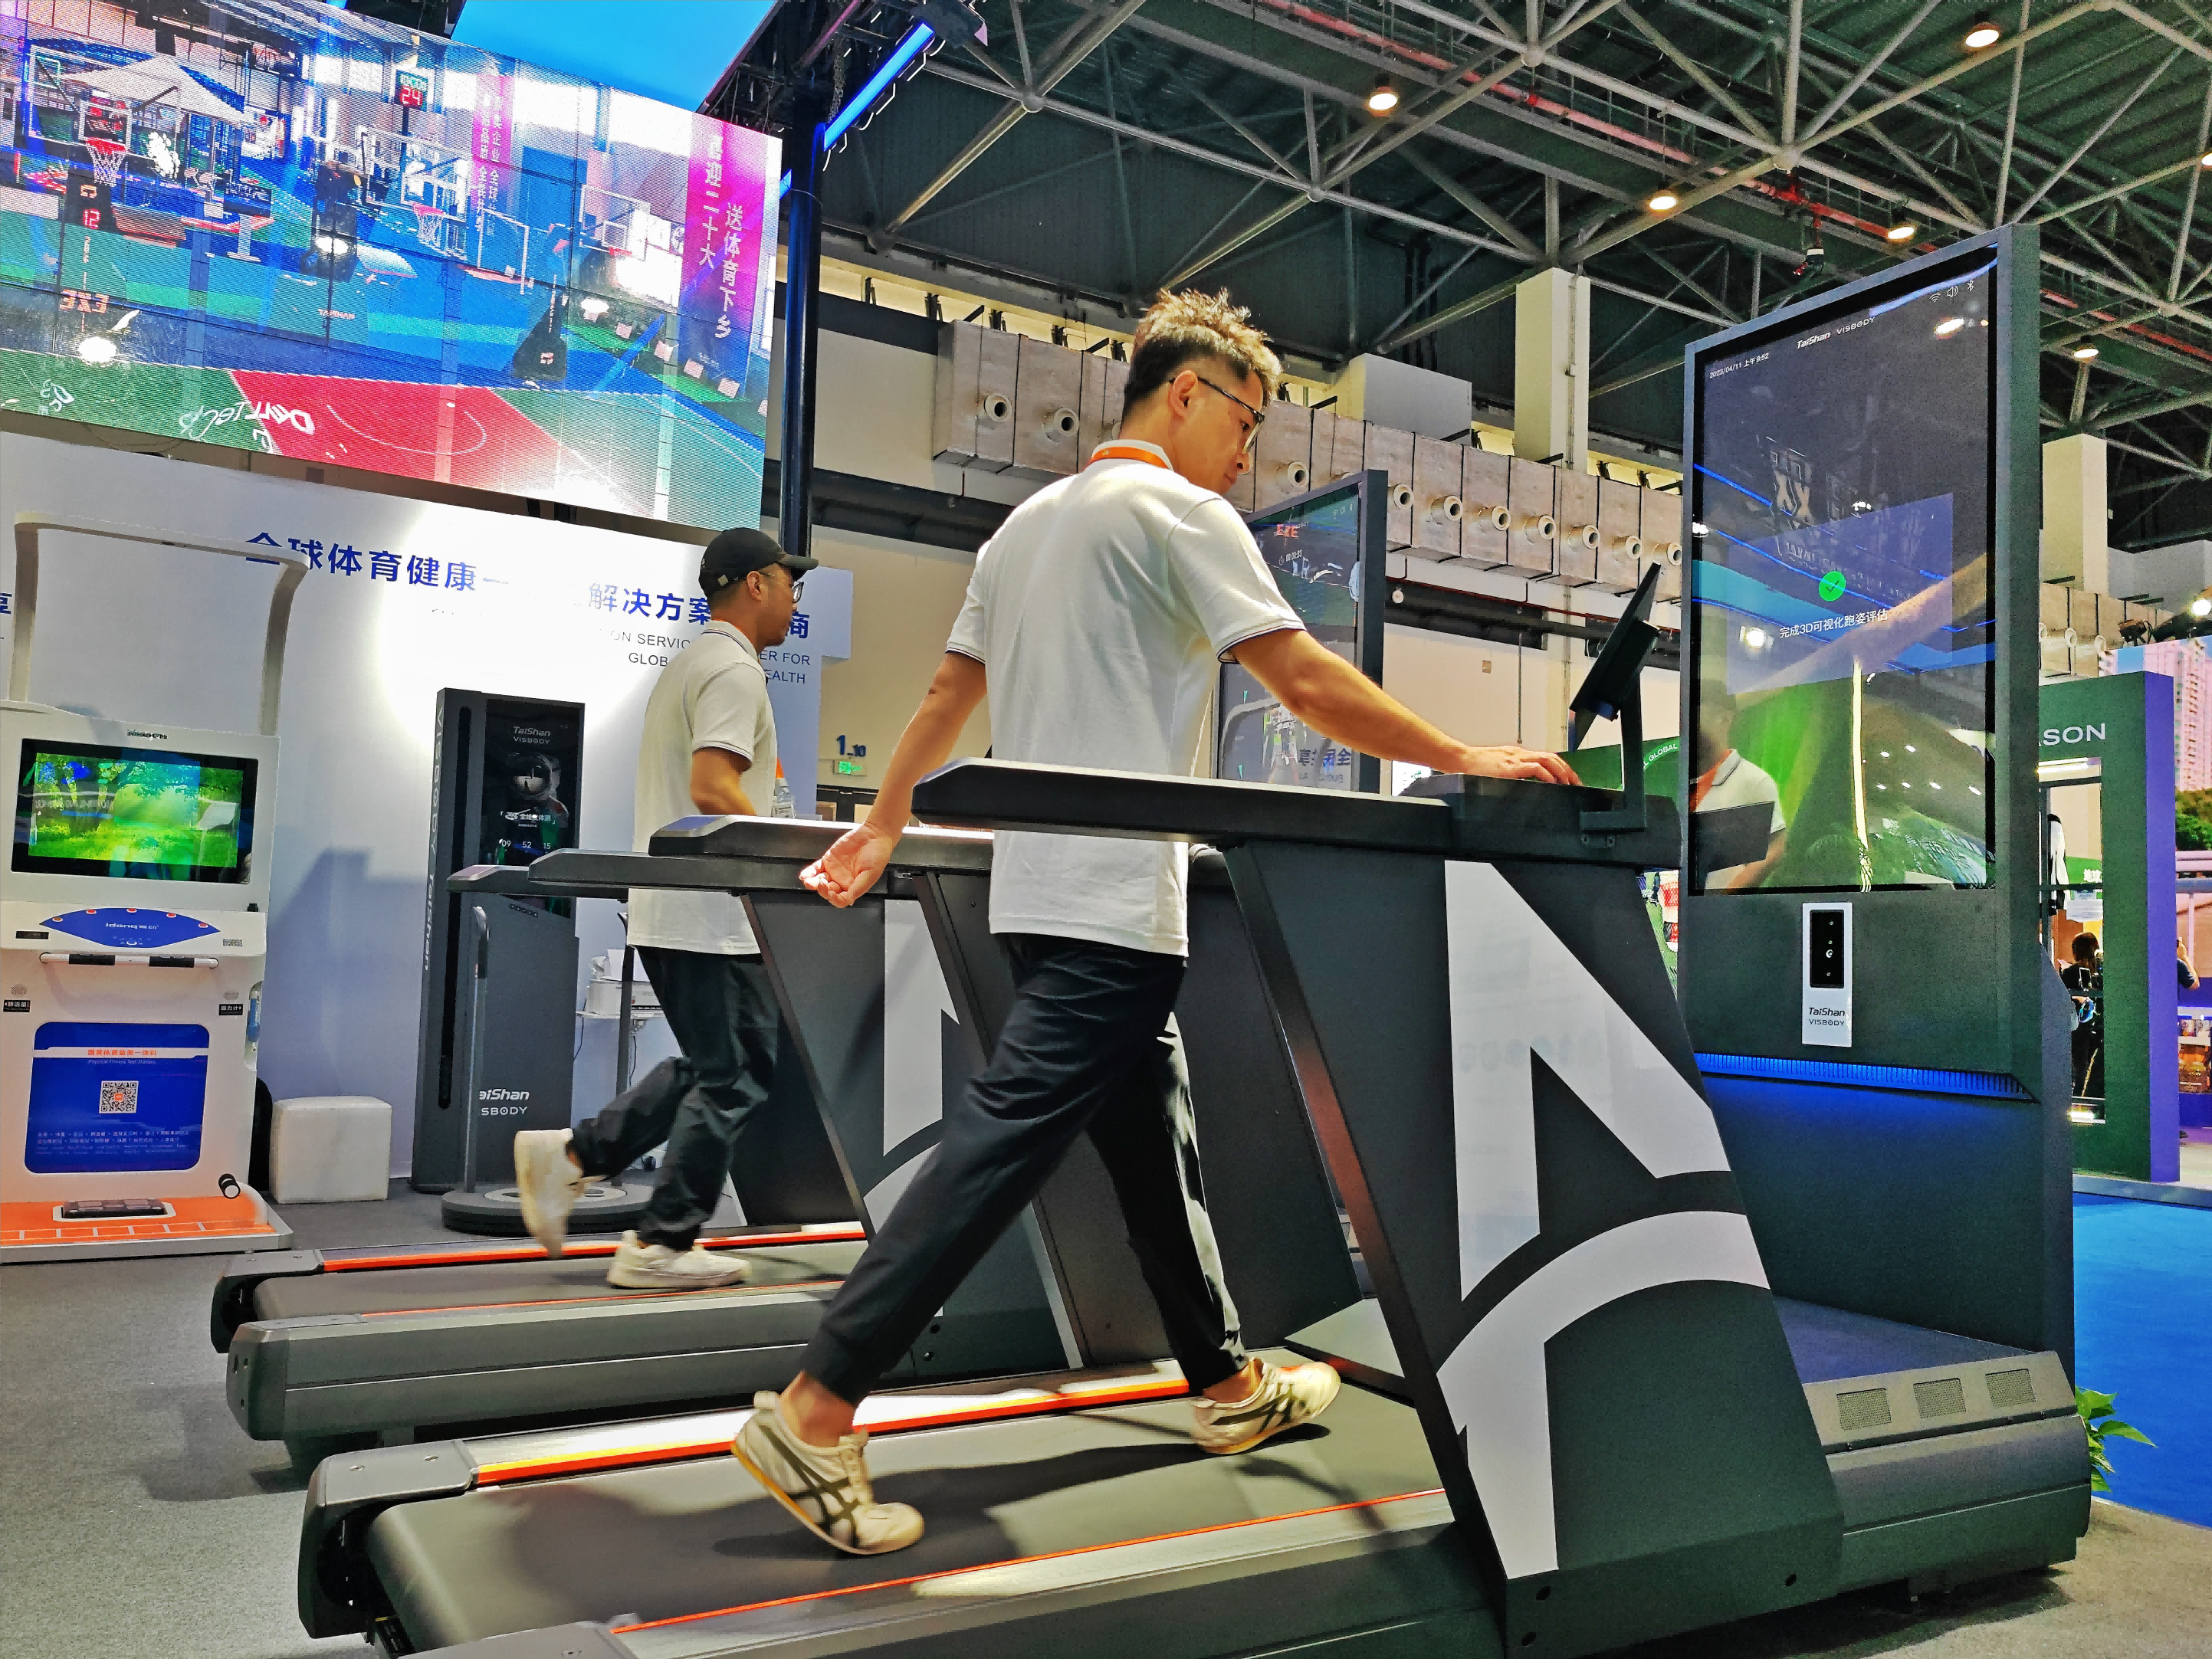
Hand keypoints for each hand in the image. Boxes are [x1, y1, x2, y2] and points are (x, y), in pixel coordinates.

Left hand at [800, 822, 896, 907]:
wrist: (874, 835)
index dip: (834, 899)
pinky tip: (805, 876)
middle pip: (828, 891)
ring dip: (813, 884)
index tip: (831, 893)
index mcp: (853, 887)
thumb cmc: (878, 855)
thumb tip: (848, 901)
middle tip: (822, 883)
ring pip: (820, 881)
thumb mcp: (870, 874)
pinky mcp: (828, 860)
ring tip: (808, 882)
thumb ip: (858, 888)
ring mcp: (834, 871)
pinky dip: (809, 872)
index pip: (840, 900)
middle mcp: (842, 881)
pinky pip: (816, 868)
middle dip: (823, 890)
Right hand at [1451, 744, 1579, 784]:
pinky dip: (1546, 775)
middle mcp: (1520, 754)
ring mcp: (1516, 759)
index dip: (1561, 768)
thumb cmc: (1474, 767)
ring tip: (1569, 783)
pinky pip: (1534, 768)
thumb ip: (1511, 773)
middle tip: (1576, 783)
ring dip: (1561, 772)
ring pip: (1547, 760)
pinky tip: (1552, 782)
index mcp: (1517, 755)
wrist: (1460, 760)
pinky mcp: (1510, 767)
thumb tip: (1524, 785)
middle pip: (1552, 758)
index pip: (1546, 758)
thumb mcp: (1497, 768)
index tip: (1570, 779)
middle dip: (1567, 770)